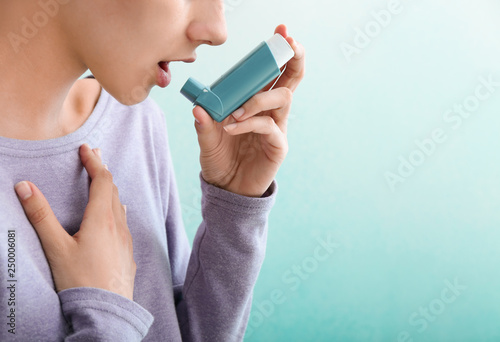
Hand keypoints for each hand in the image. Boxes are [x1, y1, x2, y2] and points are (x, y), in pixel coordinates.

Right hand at [14, 144, 135, 299]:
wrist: (108, 311)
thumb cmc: (81, 280)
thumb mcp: (56, 247)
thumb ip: (41, 216)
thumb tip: (25, 186)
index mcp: (102, 219)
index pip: (102, 180)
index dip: (94, 161)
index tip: (86, 148)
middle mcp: (118, 225)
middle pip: (113, 189)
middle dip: (102, 170)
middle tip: (93, 155)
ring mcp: (126, 239)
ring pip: (120, 205)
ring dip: (110, 188)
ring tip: (103, 179)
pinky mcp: (127, 252)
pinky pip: (124, 221)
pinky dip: (116, 207)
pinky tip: (115, 214)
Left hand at [192, 24, 305, 196]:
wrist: (226, 188)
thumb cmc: (220, 159)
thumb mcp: (207, 139)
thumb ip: (205, 124)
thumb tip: (198, 107)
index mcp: (256, 103)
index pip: (271, 73)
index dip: (277, 53)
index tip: (281, 31)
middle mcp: (270, 112)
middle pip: (291, 79)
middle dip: (293, 58)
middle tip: (290, 42)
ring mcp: (276, 127)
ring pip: (282, 98)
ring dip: (259, 98)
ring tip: (236, 112)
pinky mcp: (278, 145)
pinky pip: (268, 126)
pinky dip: (249, 122)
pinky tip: (232, 127)